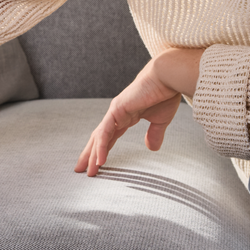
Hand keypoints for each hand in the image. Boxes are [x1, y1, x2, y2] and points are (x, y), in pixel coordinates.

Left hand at [74, 48, 202, 176]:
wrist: (168, 78)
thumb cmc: (165, 94)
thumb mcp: (160, 121)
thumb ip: (154, 134)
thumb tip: (151, 149)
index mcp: (126, 116)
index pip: (109, 137)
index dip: (102, 150)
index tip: (96, 165)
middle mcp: (117, 114)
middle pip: (99, 138)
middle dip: (90, 155)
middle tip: (81, 170)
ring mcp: (115, 111)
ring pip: (100, 137)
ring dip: (93, 155)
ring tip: (88, 172)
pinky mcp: (117, 109)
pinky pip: (106, 132)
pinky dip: (102, 146)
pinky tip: (100, 160)